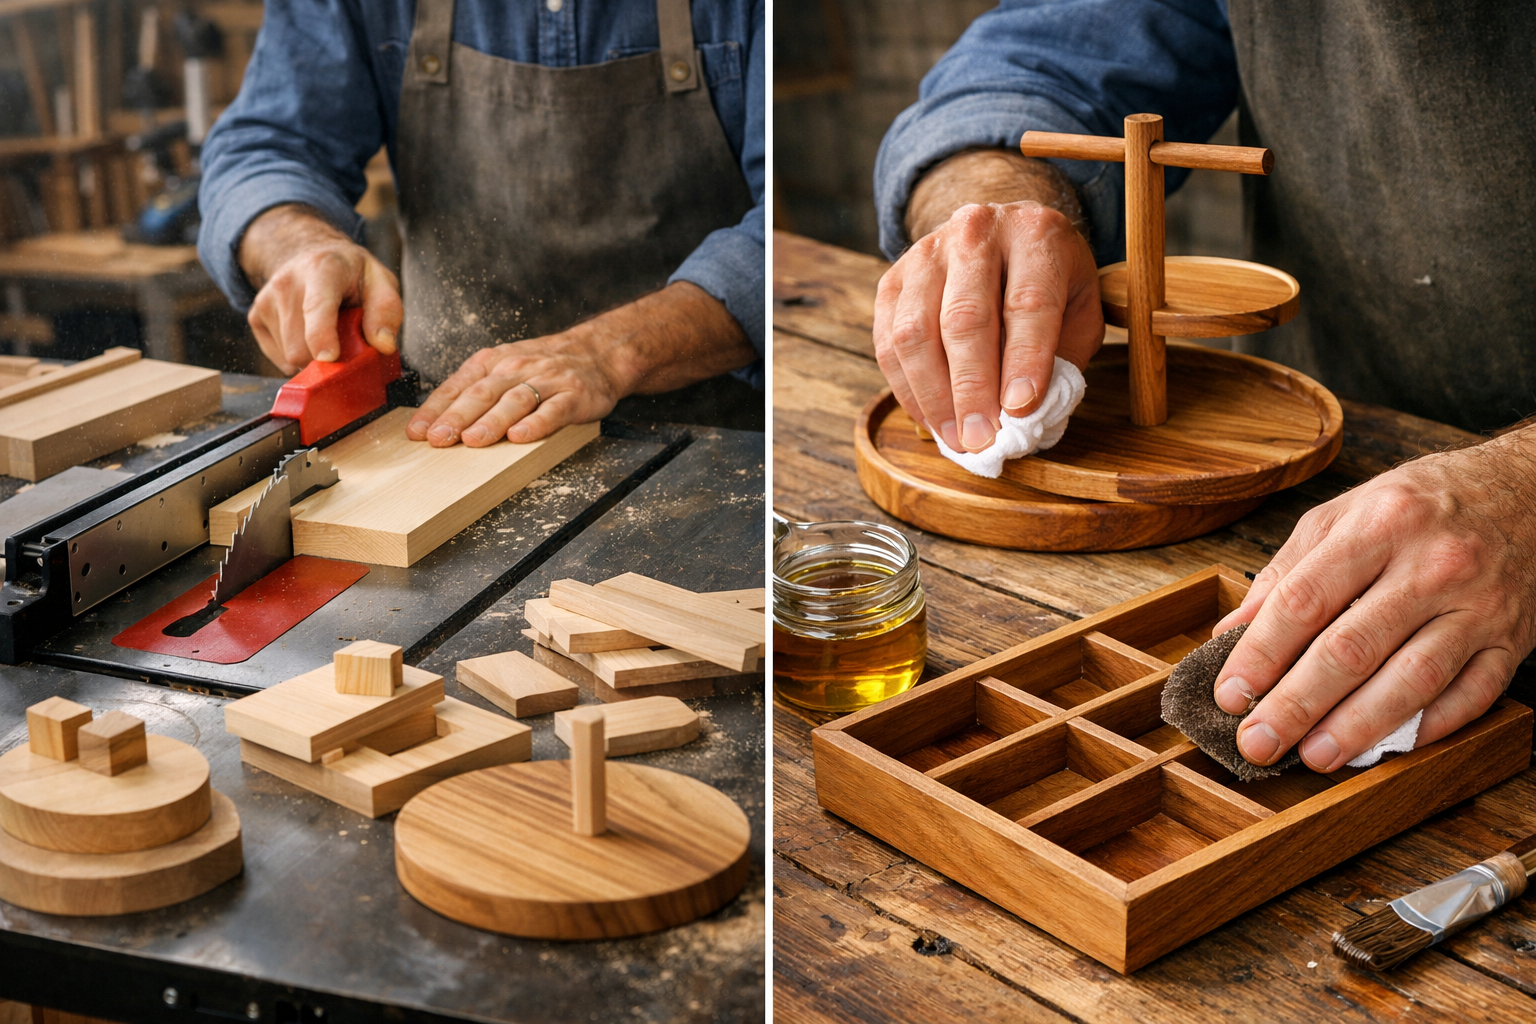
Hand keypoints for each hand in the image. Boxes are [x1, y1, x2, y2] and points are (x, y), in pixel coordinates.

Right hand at [239, 204, 401, 373]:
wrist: (310, 255)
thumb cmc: (351, 274)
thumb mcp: (380, 281)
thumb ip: (386, 311)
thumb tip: (383, 345)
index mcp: (322, 269)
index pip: (317, 306)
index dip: (321, 335)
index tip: (329, 357)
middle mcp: (287, 282)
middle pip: (301, 345)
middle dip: (328, 357)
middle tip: (346, 340)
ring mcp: (266, 300)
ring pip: (290, 356)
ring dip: (314, 356)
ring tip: (327, 330)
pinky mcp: (256, 316)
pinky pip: (280, 358)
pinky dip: (299, 355)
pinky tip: (308, 333)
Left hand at [407, 281, 755, 446]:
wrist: (597, 354)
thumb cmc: (542, 368)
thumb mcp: (502, 368)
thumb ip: (471, 391)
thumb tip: (431, 424)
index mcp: (492, 362)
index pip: (457, 386)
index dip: (435, 410)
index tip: (417, 433)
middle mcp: (516, 368)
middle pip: (482, 393)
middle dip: (457, 417)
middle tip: (440, 440)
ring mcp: (546, 381)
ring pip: (514, 401)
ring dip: (492, 421)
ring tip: (474, 440)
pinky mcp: (573, 396)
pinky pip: (553, 410)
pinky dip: (537, 424)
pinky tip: (521, 437)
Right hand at [873, 199, 1103, 453]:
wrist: (1002, 234)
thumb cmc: (1048, 282)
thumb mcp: (1078, 309)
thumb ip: (1062, 356)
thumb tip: (1027, 416)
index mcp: (1034, 235)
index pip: (1028, 302)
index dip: (1024, 360)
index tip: (1020, 410)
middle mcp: (976, 234)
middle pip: (964, 319)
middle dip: (972, 389)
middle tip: (981, 439)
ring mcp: (926, 254)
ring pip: (916, 332)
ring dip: (933, 395)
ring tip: (955, 438)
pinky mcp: (893, 279)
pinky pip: (888, 341)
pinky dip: (907, 389)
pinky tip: (931, 418)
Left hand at [1210, 436, 1535, 771]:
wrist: (1525, 489)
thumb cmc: (1422, 504)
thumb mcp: (1344, 514)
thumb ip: (1287, 572)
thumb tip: (1232, 630)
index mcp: (1379, 525)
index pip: (1304, 600)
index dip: (1260, 653)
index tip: (1230, 693)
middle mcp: (1432, 565)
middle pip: (1352, 648)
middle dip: (1296, 704)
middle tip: (1257, 741)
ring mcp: (1478, 606)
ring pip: (1412, 679)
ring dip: (1356, 727)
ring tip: (1314, 756)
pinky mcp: (1513, 641)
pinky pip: (1471, 695)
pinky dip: (1427, 727)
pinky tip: (1387, 748)